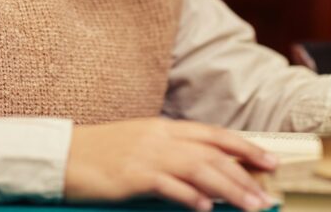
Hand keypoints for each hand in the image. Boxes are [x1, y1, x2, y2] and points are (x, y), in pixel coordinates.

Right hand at [64, 118, 277, 211]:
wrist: (61, 155)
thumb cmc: (99, 155)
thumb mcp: (139, 144)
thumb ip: (169, 153)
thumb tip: (202, 172)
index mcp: (163, 128)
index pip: (214, 134)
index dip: (245, 146)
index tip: (269, 160)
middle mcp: (160, 137)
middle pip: (213, 154)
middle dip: (245, 174)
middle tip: (267, 194)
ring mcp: (146, 155)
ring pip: (199, 168)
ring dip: (230, 189)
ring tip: (251, 205)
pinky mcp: (131, 175)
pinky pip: (168, 185)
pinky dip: (190, 196)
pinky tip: (206, 209)